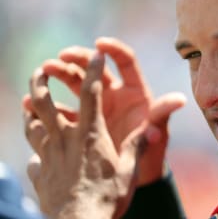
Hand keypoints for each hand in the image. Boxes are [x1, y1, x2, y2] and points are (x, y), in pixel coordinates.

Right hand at [23, 37, 185, 185]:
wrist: (134, 176)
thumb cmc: (151, 152)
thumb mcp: (156, 133)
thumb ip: (162, 114)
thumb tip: (180, 99)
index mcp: (135, 91)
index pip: (126, 61)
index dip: (115, 50)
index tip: (99, 44)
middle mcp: (115, 93)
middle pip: (96, 67)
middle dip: (78, 58)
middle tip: (60, 57)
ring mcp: (98, 105)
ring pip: (77, 82)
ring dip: (61, 73)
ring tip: (44, 70)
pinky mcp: (84, 120)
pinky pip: (65, 108)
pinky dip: (50, 103)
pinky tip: (33, 101)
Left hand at [24, 52, 144, 217]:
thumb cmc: (108, 197)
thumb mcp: (128, 170)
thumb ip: (140, 144)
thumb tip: (157, 125)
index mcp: (91, 133)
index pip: (91, 93)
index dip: (93, 69)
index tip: (96, 52)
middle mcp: (66, 138)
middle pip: (45, 100)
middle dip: (43, 78)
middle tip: (44, 66)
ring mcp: (48, 153)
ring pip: (32, 120)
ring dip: (31, 104)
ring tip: (32, 96)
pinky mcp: (40, 169)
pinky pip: (31, 146)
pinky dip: (32, 134)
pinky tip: (35, 133)